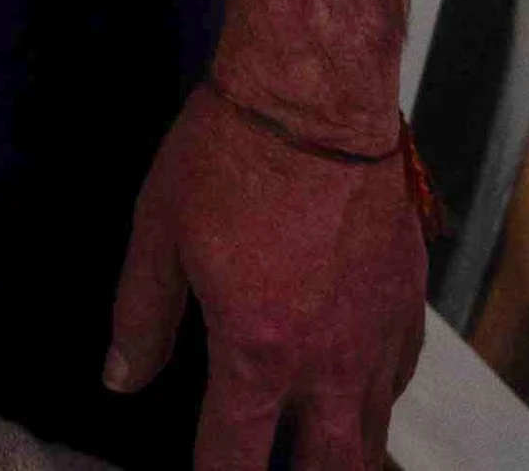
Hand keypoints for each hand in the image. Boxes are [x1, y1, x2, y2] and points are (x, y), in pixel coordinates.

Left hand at [104, 84, 428, 470]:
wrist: (316, 96)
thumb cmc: (230, 152)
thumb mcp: (160, 231)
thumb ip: (141, 317)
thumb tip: (120, 380)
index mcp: (257, 353)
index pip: (233, 459)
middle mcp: (326, 363)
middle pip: (325, 470)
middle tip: (271, 470)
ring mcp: (377, 335)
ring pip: (371, 436)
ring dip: (341, 456)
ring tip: (316, 456)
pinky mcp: (408, 300)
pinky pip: (400, 379)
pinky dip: (377, 399)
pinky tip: (358, 390)